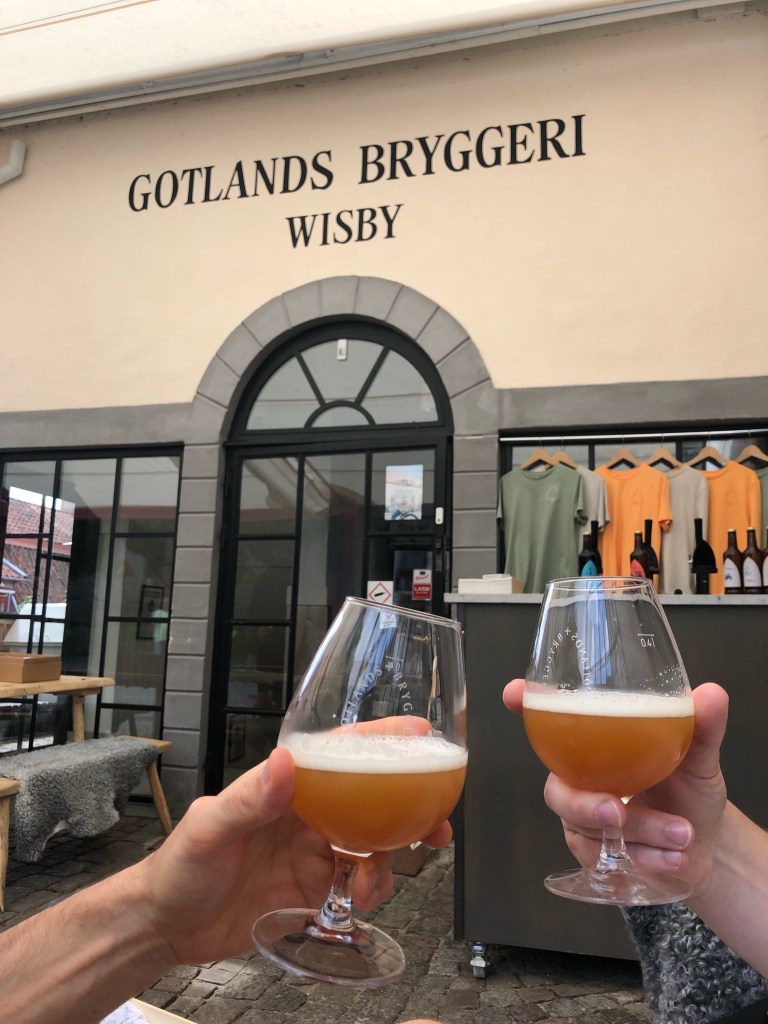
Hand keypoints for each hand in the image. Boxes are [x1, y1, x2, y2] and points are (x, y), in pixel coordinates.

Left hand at [133, 747, 452, 965]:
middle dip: (410, 807)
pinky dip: (370, 892)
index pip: (340, 751)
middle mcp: (309, 814)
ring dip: (388, 863)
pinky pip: (358, 885)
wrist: (168, 927)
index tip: (419, 732)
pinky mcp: (315, 889)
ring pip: (373, 846)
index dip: (382, 738)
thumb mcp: (210, 825)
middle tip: (436, 824)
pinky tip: (358, 901)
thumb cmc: (180, 864)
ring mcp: (314, 851)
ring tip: (371, 884)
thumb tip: (285, 763)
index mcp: (288, 786)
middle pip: (372, 799)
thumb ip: (249, 797)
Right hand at [502, 678, 728, 895]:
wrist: (707, 850)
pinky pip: (605, 861)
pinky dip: (645, 858)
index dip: (527, 705)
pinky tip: (674, 857)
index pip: (550, 720)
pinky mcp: (594, 856)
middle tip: (619, 811)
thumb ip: (702, 728)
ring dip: (638, 833)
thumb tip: (711, 694)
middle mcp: (579, 779)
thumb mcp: (700, 758)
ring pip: (589, 831)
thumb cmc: (690, 793)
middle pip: (559, 791)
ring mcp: (582, 821)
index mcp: (596, 744)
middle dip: (586, 805)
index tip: (514, 695)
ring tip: (682, 835)